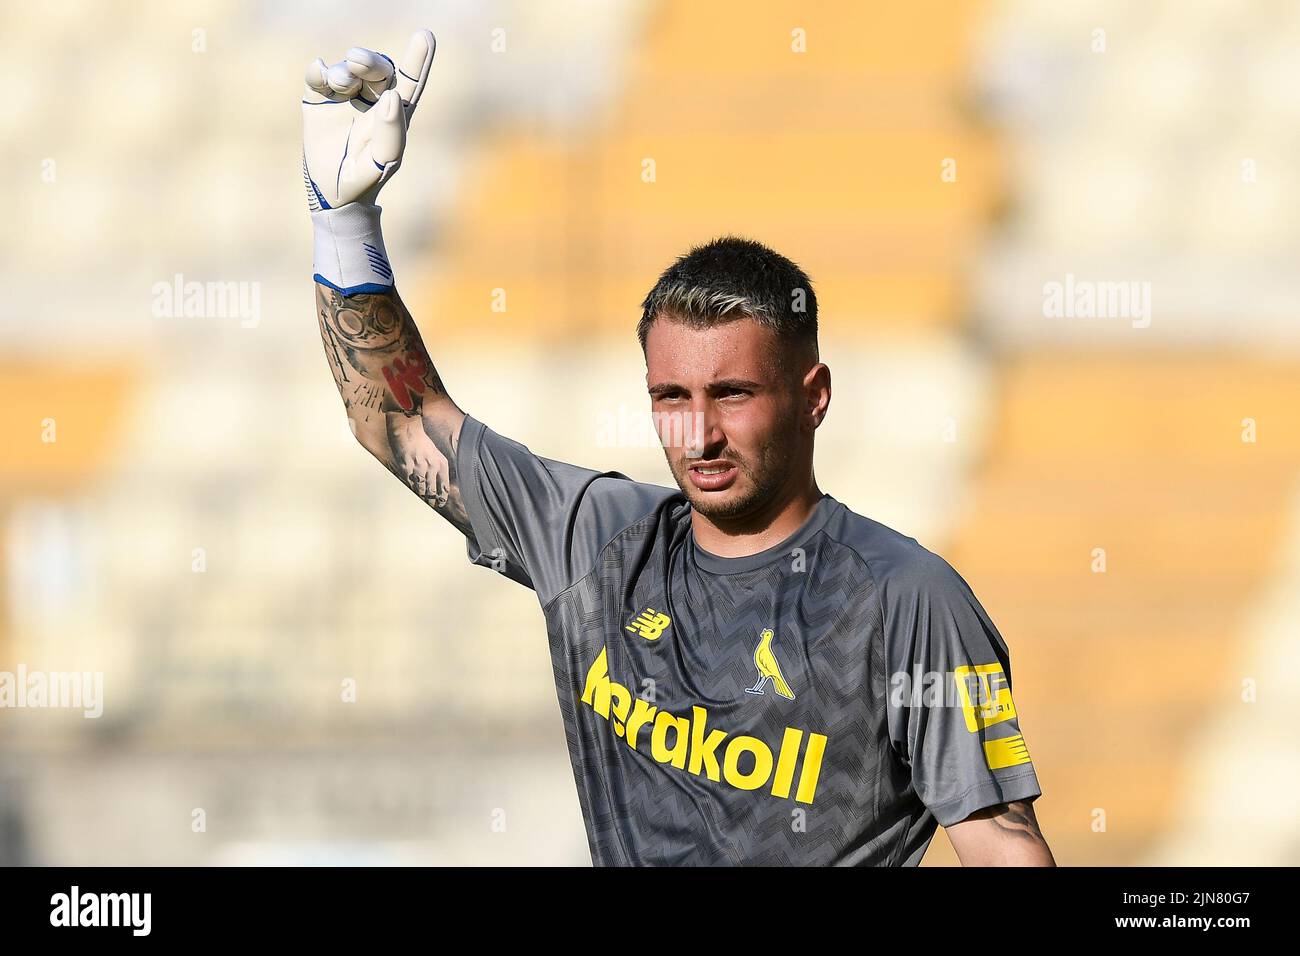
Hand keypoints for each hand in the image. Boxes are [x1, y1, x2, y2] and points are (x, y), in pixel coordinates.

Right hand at [302, 30, 435, 210]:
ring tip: (339, 81)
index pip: (409, 81)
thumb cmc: (366, 180)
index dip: (418, 59)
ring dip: (343, 70)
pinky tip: (319, 73)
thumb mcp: (383, 162)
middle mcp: (372, 99)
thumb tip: (393, 96)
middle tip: (356, 59)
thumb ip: (392, 132)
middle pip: (377, 69)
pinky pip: (318, 76)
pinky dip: (318, 71)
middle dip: (370, 60)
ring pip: (347, 69)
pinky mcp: (318, 98)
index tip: (425, 36)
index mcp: (395, 113)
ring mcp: (344, 96)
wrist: (331, 194)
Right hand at [387, 412, 449, 506]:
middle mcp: (431, 466)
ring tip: (424, 501)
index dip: (443, 496)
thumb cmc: (419, 439)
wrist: (406, 429)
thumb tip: (436, 481)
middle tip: (433, 505)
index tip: (442, 502)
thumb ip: (436, 466)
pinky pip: (410, 483)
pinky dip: (413, 489)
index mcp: (440, 462)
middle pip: (433, 490)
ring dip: (423, 497)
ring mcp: (418, 468)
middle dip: (433, 500)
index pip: (444, 485)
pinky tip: (415, 492)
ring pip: (422, 489)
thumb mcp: (434, 452)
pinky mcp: (406, 468)